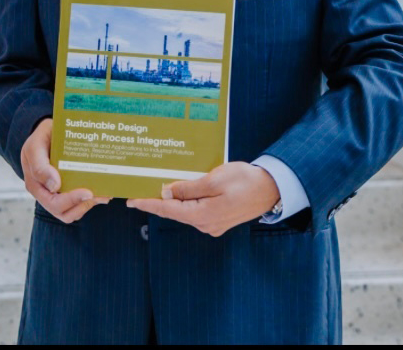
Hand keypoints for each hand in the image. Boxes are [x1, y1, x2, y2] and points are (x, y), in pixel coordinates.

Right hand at [20, 117, 110, 223]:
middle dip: (81, 204)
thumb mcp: (36, 144)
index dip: (71, 200)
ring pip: (70, 212)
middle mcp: (43, 191)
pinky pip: (76, 205)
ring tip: (103, 195)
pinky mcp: (65, 191)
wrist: (49, 131)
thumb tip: (54, 187)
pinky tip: (101, 192)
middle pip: (62, 211)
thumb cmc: (42, 136)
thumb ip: (40, 164)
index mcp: (34, 181)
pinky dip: (89, 201)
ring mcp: (54, 192)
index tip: (88, 192)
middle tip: (100, 194)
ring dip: (87, 205)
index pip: (52, 201)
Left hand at [126, 161, 279, 236]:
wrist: (271, 189)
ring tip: (159, 186)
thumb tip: (167, 193)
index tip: (131, 200)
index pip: (168, 209)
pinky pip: (196, 210)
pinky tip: (182, 190)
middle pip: (175, 211)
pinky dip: (187, 200)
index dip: (148, 203)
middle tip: (141, 189)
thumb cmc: (245, 180)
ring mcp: (212, 224)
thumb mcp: (215, 179)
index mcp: (203, 215)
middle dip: (158, 200)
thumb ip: (189, 188)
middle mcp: (205, 224)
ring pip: (186, 211)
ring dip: (174, 199)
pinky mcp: (218, 220)